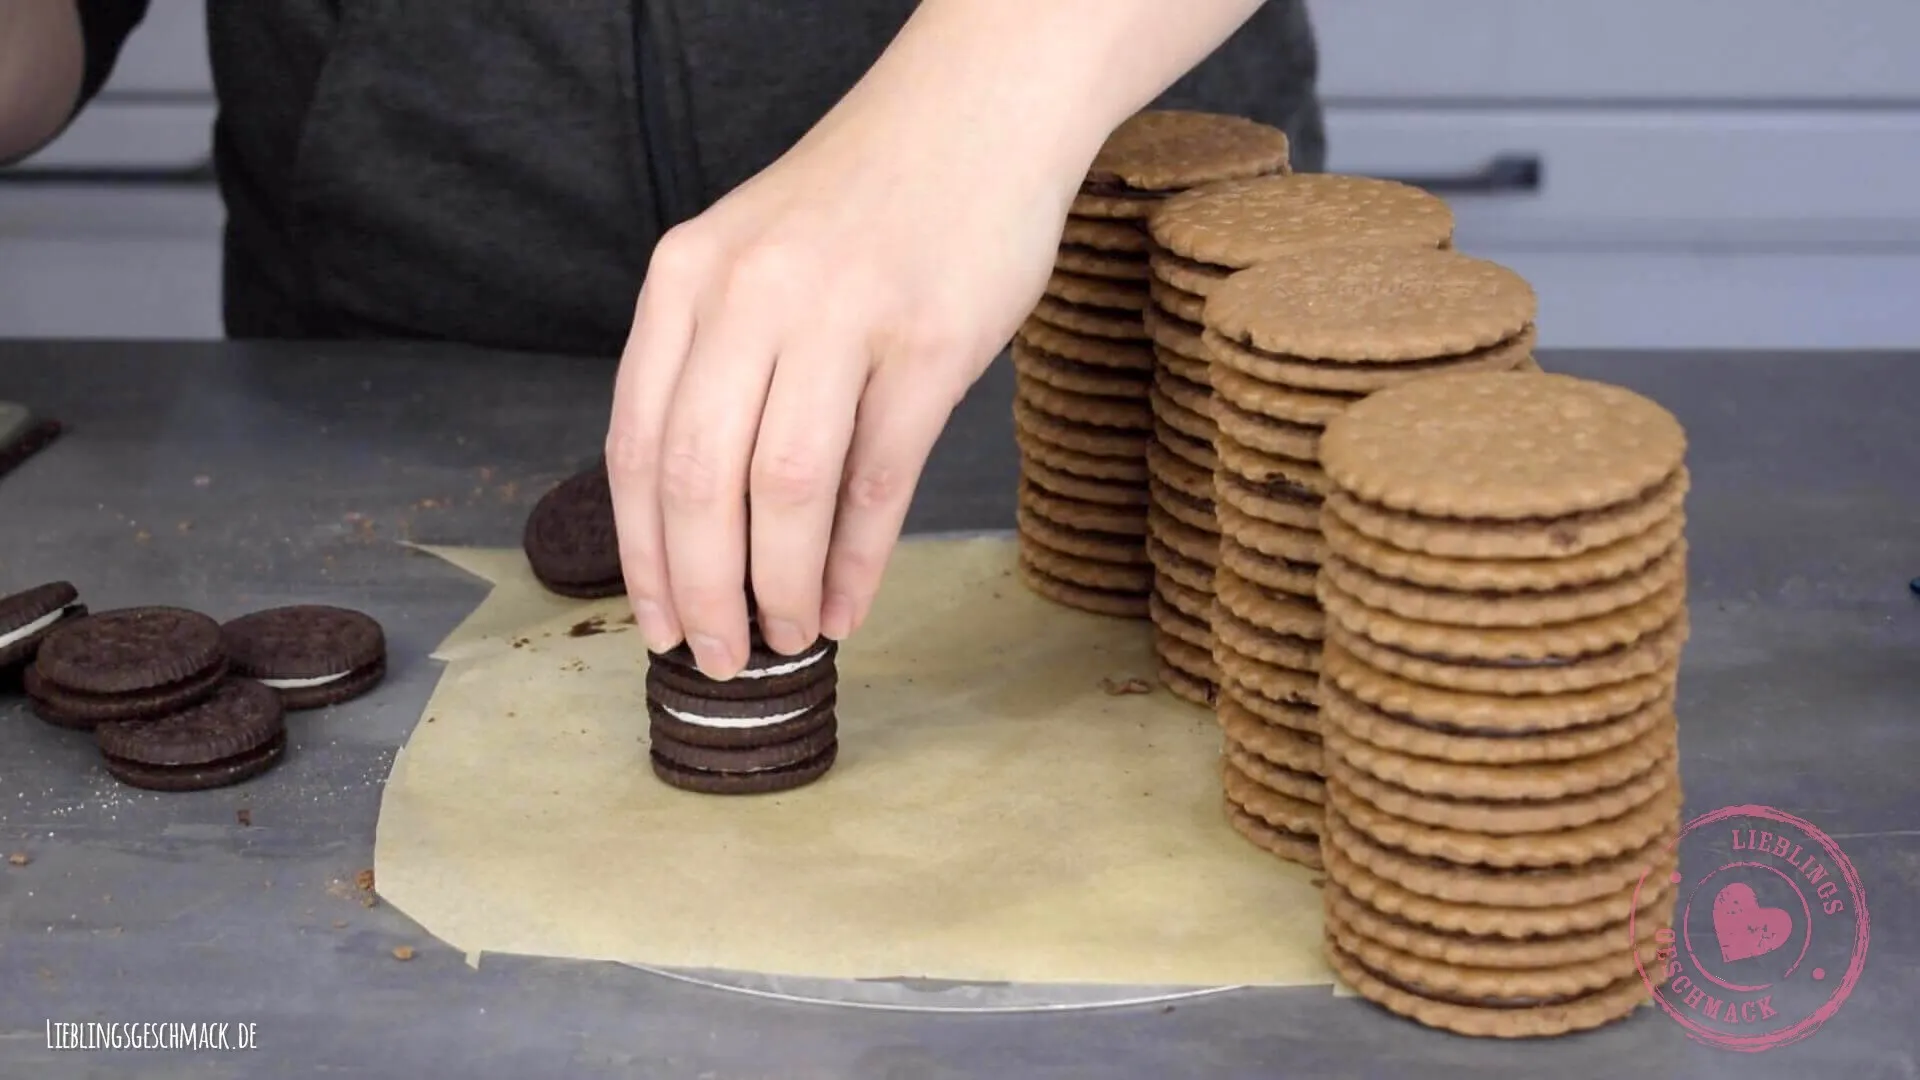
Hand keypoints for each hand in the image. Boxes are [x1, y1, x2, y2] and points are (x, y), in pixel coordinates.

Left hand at [605, 90, 1081, 675]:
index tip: (656, 623)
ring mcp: (842, 314)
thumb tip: (707, 523)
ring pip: (783, 489)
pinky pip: (878, 478)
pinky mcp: (930, 343)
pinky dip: (856, 559)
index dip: (642, 553)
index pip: (636, 443)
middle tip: (717, 657)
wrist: (976, 112)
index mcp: (687, 277)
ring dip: (776, 586)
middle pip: (697, 479)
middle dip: (700, 590)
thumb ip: (720, 366)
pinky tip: (846, 603)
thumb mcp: (755, 259)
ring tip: (783, 637)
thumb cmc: (863, 204)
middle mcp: (750, 293)